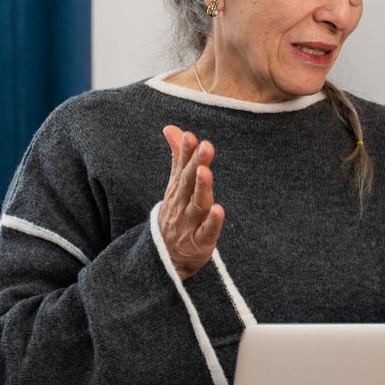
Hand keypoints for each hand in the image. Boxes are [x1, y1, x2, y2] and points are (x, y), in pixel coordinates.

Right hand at [159, 125, 225, 279]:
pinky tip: (219, 210)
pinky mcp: (200, 242)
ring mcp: (190, 223)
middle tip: (205, 146)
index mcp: (178, 189)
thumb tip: (172, 128)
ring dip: (202, 188)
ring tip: (206, 171)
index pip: (182, 167)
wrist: (165, 257)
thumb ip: (178, 157)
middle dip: (196, 163)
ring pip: (196, 204)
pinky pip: (207, 231)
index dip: (187, 151)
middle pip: (188, 182)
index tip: (192, 136)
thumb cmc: (176, 214)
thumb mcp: (175, 185)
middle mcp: (182, 204)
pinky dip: (212, 222)